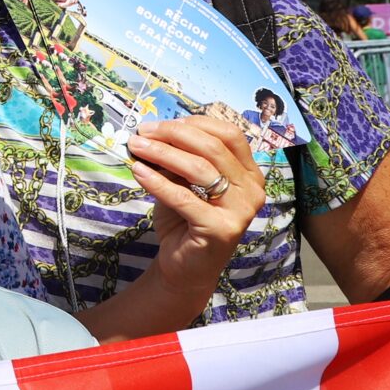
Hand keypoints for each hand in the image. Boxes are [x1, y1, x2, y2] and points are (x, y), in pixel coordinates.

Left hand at [126, 115, 264, 314]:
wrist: (184, 266)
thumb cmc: (184, 219)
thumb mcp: (183, 181)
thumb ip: (178, 159)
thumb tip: (152, 132)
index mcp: (249, 173)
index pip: (229, 134)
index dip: (194, 123)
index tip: (160, 124)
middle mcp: (252, 190)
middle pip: (213, 148)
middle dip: (173, 135)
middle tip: (142, 132)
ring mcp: (241, 211)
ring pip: (200, 169)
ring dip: (162, 153)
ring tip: (136, 147)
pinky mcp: (221, 229)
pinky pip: (184, 198)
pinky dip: (158, 182)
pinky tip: (138, 172)